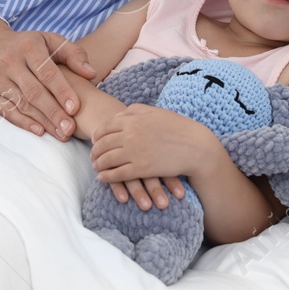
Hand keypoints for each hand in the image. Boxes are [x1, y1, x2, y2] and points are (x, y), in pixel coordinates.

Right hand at [0, 20, 95, 140]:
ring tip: (62, 134)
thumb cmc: (26, 45)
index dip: (61, 91)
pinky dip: (23, 122)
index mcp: (28, 47)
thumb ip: (73, 54)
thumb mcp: (49, 40)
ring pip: (22, 104)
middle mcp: (9, 62)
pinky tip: (39, 131)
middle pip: (34, 91)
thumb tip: (91, 74)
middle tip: (70, 129)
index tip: (75, 109)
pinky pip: (6, 111)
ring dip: (43, 121)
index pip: (46, 72)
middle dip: (54, 112)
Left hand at [90, 103, 204, 209]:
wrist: (196, 146)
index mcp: (132, 119)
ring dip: (98, 164)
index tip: (94, 141)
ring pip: (107, 159)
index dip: (97, 136)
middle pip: (103, 144)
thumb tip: (117, 116)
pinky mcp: (141, 168)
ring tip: (96, 167)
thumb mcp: (154, 112)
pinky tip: (102, 178)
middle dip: (95, 151)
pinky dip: (106, 177)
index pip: (105, 127)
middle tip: (92, 156)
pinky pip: (117, 174)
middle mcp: (130, 134)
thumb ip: (134, 111)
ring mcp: (134, 152)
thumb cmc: (177, 127)